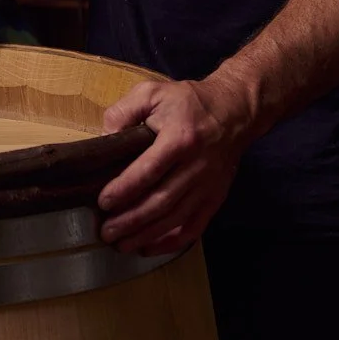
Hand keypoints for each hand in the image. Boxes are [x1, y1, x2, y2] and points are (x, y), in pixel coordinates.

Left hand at [96, 74, 260, 256]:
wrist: (235, 111)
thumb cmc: (188, 102)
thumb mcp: (152, 92)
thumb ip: (124, 111)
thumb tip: (105, 137)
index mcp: (180, 138)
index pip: (149, 170)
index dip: (125, 189)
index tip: (103, 202)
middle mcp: (197, 166)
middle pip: (161, 201)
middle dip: (131, 220)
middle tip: (106, 231)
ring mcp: (209, 185)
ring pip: (175, 218)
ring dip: (146, 235)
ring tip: (121, 244)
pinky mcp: (216, 197)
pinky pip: (195, 227)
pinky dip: (171, 242)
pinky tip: (149, 247)